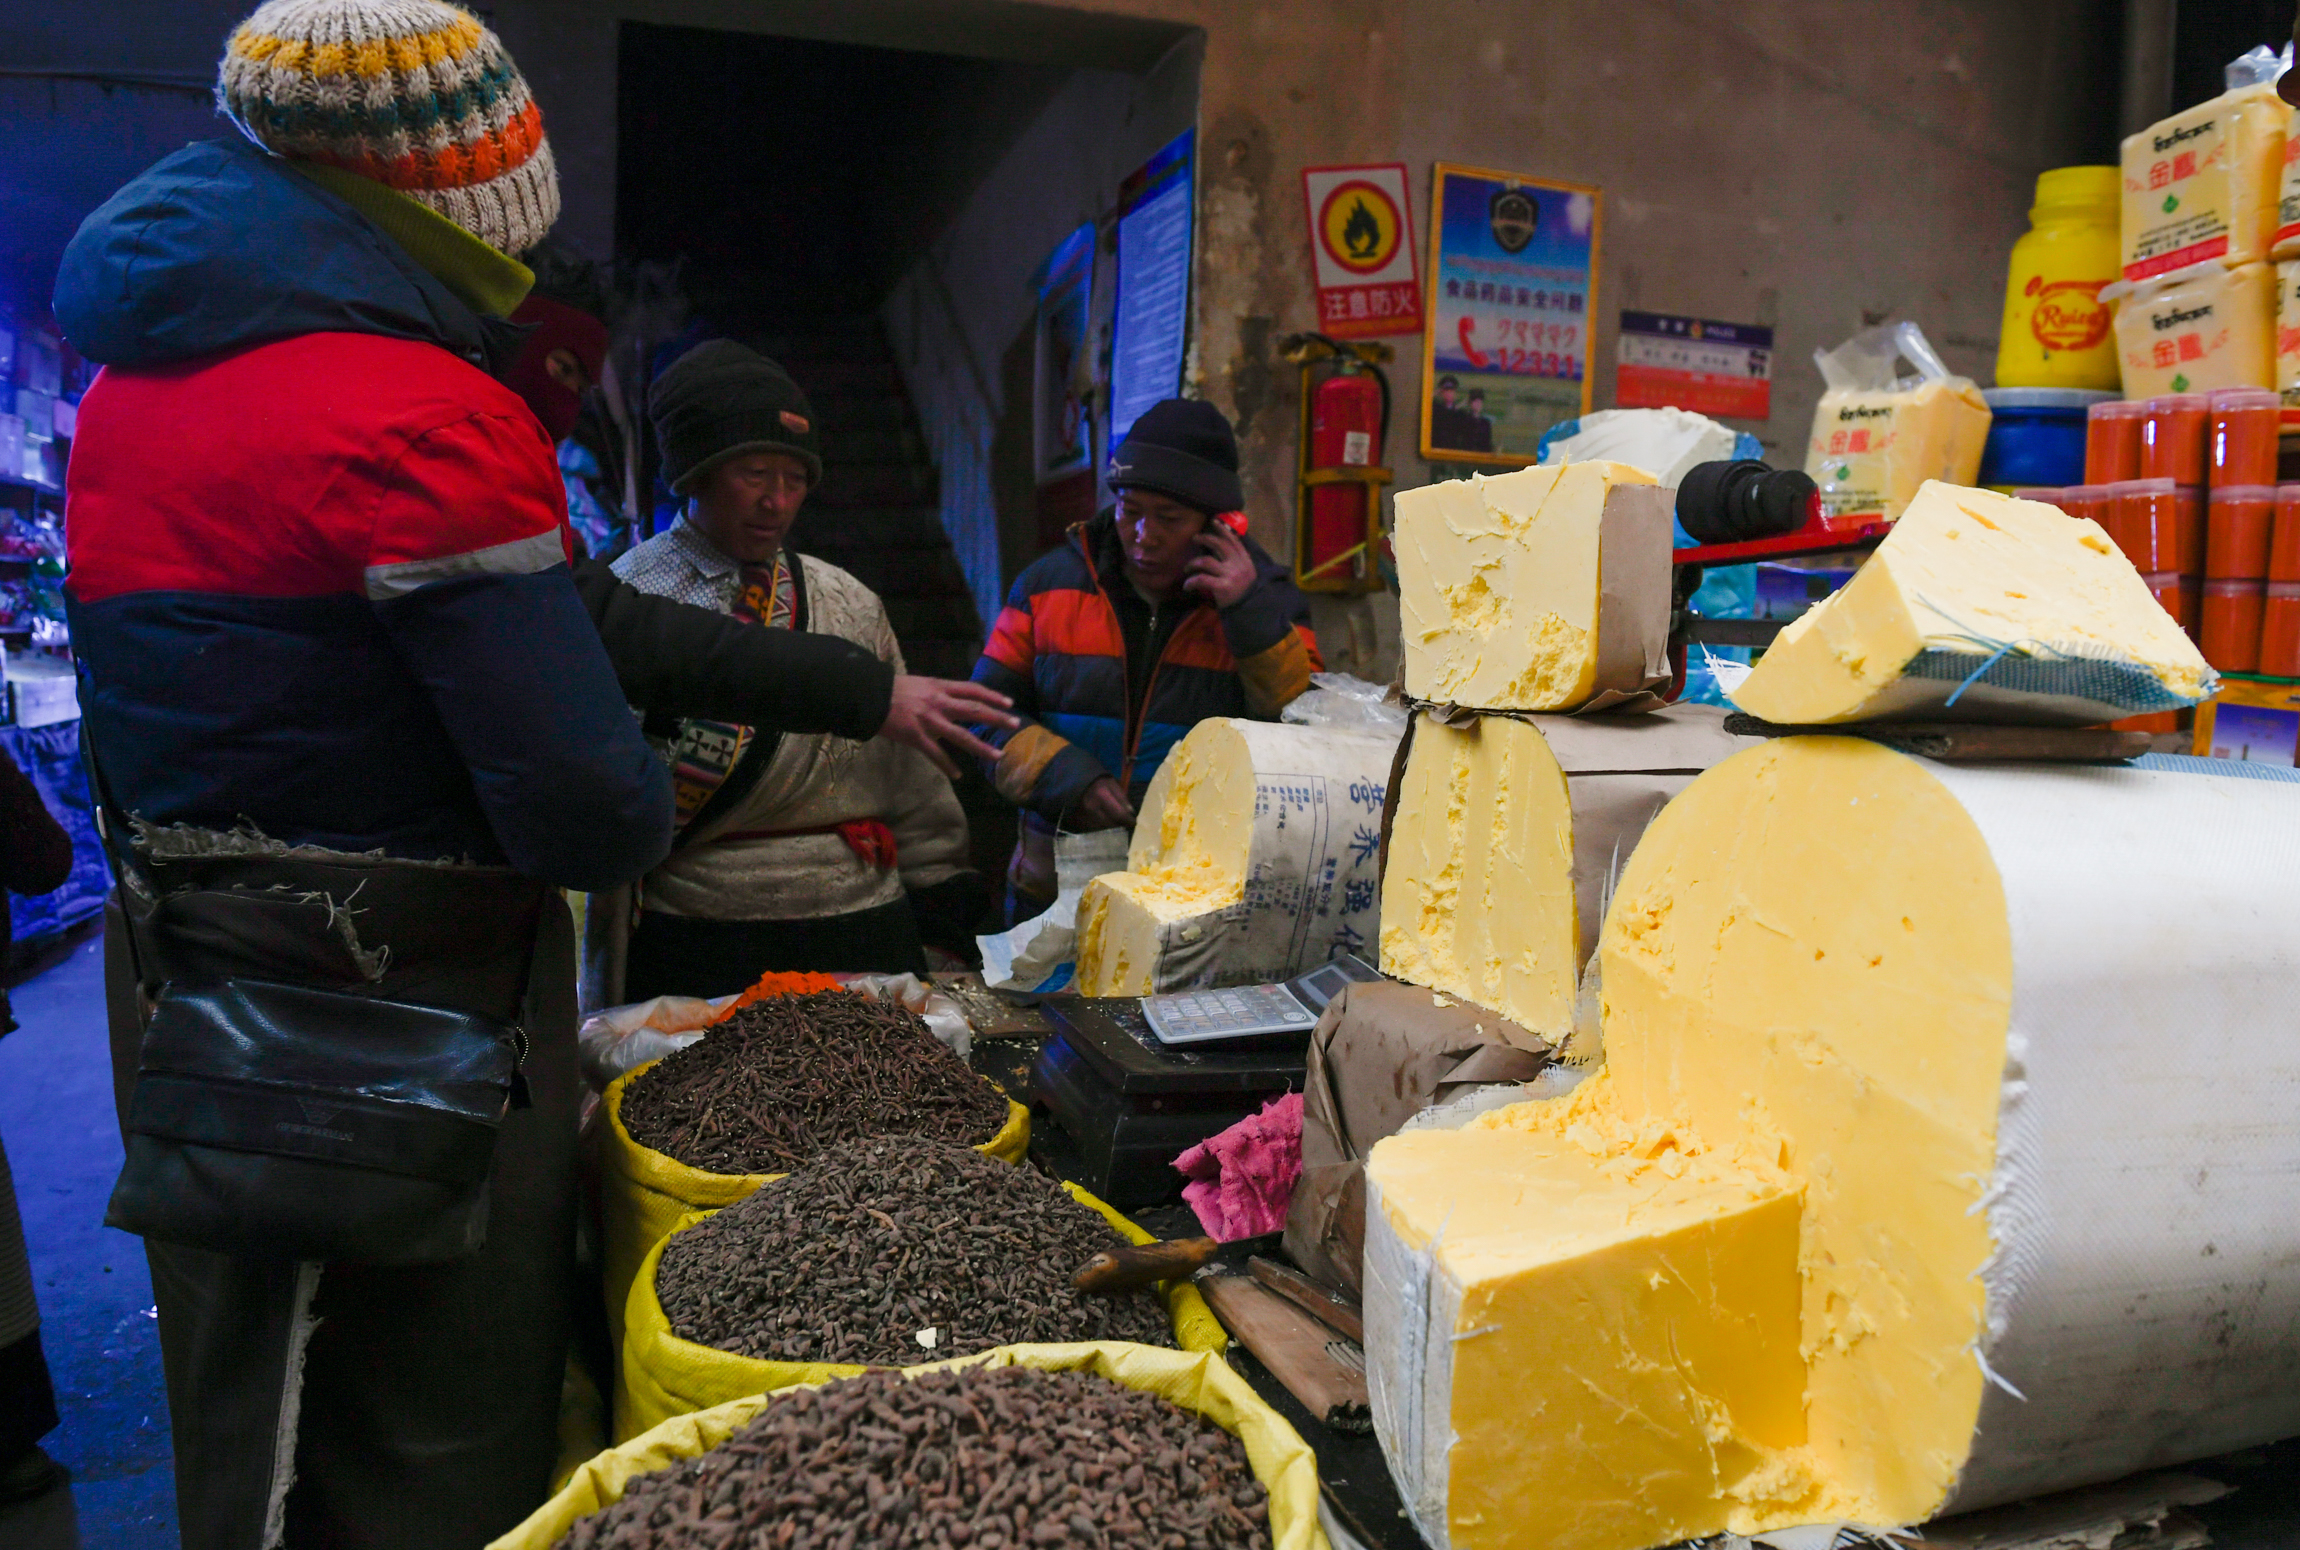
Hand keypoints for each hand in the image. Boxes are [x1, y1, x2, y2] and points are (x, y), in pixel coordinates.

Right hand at [877, 676, 1016, 778]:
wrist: (868, 695)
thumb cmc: (891, 689)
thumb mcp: (919, 683)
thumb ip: (937, 692)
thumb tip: (952, 699)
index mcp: (939, 686)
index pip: (972, 690)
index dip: (992, 696)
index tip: (1009, 702)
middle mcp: (939, 702)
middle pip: (975, 710)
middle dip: (997, 717)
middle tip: (1016, 724)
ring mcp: (929, 721)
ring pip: (962, 735)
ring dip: (982, 747)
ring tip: (998, 755)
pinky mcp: (916, 737)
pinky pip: (936, 754)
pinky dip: (948, 766)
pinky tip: (958, 775)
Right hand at [1071, 777, 1135, 830]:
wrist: (1075, 781)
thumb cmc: (1097, 781)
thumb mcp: (1112, 783)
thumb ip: (1122, 797)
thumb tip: (1130, 812)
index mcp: (1101, 795)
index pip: (1119, 814)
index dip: (1128, 821)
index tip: (1133, 823)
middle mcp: (1092, 807)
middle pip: (1111, 824)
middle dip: (1120, 825)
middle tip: (1124, 824)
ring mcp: (1083, 815)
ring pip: (1102, 828)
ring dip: (1110, 827)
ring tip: (1115, 823)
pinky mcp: (1078, 820)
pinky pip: (1092, 829)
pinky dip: (1100, 827)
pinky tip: (1104, 823)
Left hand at [1183, 523, 1258, 608]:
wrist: (1249, 612)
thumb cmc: (1243, 593)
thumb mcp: (1245, 574)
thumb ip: (1236, 561)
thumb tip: (1220, 546)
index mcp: (1245, 561)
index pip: (1234, 540)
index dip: (1223, 529)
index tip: (1213, 521)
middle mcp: (1238, 565)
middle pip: (1219, 545)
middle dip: (1205, 538)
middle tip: (1195, 538)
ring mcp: (1230, 576)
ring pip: (1206, 561)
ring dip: (1193, 563)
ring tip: (1187, 568)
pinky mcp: (1222, 587)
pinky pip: (1201, 579)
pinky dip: (1191, 582)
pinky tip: (1187, 586)